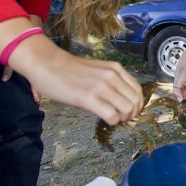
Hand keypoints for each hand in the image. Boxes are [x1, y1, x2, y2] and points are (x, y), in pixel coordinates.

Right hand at [0, 17, 143, 124]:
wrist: (48, 64)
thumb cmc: (70, 69)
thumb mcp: (98, 70)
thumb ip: (112, 80)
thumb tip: (122, 98)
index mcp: (116, 69)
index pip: (138, 90)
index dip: (137, 104)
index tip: (128, 111)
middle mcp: (112, 76)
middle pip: (135, 101)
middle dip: (132, 114)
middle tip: (122, 118)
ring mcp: (101, 87)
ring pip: (127, 109)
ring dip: (123, 119)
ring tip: (114, 120)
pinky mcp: (88, 98)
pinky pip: (111, 115)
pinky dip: (112, 121)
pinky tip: (105, 120)